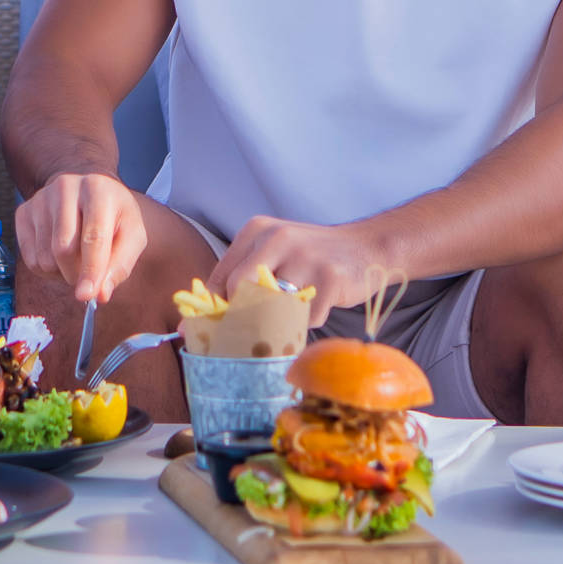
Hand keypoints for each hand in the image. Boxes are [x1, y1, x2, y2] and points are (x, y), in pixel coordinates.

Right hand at [15, 172, 146, 303]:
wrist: (87, 193)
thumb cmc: (113, 216)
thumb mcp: (131, 235)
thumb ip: (120, 265)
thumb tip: (100, 294)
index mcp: (98, 189)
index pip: (93, 236)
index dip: (91, 269)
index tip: (87, 295)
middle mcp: (65, 187)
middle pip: (63, 249)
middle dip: (76, 274)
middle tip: (89, 276)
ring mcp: (40, 198)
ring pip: (45, 257)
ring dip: (62, 273)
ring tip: (76, 259)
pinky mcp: (23, 212)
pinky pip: (30, 259)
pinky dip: (47, 270)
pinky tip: (58, 255)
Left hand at [212, 216, 385, 327]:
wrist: (366, 247)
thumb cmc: (309, 258)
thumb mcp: (272, 254)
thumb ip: (239, 281)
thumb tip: (196, 324)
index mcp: (257, 231)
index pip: (222, 278)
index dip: (216, 310)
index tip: (213, 331)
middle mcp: (278, 238)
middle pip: (241, 291)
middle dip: (244, 317)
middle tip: (253, 332)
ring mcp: (305, 257)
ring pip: (273, 308)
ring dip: (279, 322)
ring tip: (289, 317)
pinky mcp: (330, 278)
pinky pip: (306, 318)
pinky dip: (308, 322)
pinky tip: (318, 307)